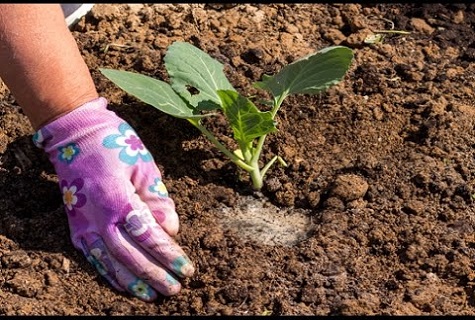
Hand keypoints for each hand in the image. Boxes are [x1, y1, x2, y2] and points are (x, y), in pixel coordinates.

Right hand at [33, 97, 193, 300]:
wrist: (75, 132)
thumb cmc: (114, 143)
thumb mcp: (143, 164)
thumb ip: (157, 199)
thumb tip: (171, 230)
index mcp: (117, 198)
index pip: (148, 235)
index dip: (168, 255)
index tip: (186, 268)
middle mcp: (97, 216)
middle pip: (129, 255)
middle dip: (154, 274)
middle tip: (174, 288)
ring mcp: (83, 223)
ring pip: (108, 261)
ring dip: (131, 280)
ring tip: (151, 295)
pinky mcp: (75, 224)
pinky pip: (91, 256)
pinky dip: (107, 272)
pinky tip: (122, 283)